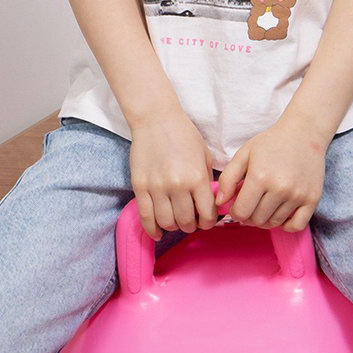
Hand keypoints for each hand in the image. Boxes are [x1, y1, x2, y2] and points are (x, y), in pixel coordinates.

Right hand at [128, 107, 219, 239]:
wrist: (156, 119)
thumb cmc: (184, 136)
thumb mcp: (205, 156)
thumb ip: (208, 182)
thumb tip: (212, 205)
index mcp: (197, 178)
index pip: (206, 214)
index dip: (208, 222)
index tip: (206, 220)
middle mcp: (178, 185)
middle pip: (186, 222)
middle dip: (191, 226)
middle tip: (191, 221)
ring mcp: (157, 187)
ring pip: (166, 222)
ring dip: (173, 226)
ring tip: (176, 221)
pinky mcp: (140, 187)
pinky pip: (146, 217)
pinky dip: (153, 229)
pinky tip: (158, 232)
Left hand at [215, 115, 328, 231]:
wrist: (304, 133)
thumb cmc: (271, 143)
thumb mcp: (244, 154)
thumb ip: (228, 178)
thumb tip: (220, 202)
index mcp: (260, 177)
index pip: (241, 212)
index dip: (235, 212)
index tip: (238, 206)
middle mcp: (280, 188)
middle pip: (257, 220)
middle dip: (249, 216)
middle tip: (251, 204)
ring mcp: (298, 195)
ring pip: (274, 223)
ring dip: (266, 219)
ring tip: (264, 205)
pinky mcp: (312, 199)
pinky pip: (296, 225)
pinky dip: (286, 225)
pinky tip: (281, 214)